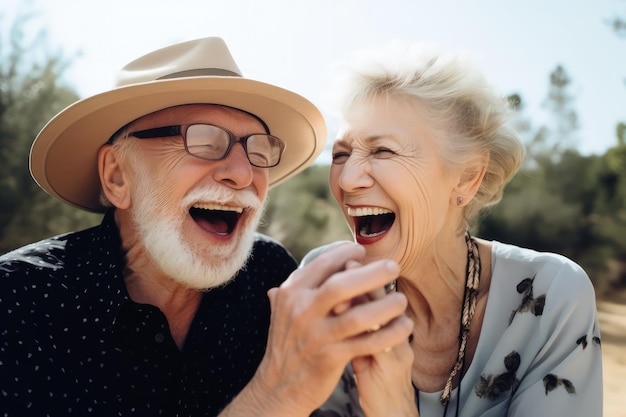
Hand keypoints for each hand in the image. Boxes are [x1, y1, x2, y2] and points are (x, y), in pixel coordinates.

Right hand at [241, 243, 412, 415]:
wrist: (278, 387)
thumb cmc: (287, 344)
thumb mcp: (283, 311)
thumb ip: (298, 287)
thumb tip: (310, 263)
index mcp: (290, 293)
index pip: (322, 264)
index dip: (346, 253)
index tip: (363, 252)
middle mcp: (301, 311)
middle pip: (341, 285)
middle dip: (371, 273)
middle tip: (393, 267)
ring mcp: (315, 335)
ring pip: (357, 316)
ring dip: (384, 306)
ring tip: (401, 300)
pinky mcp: (329, 358)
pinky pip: (366, 343)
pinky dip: (388, 334)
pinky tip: (402, 327)